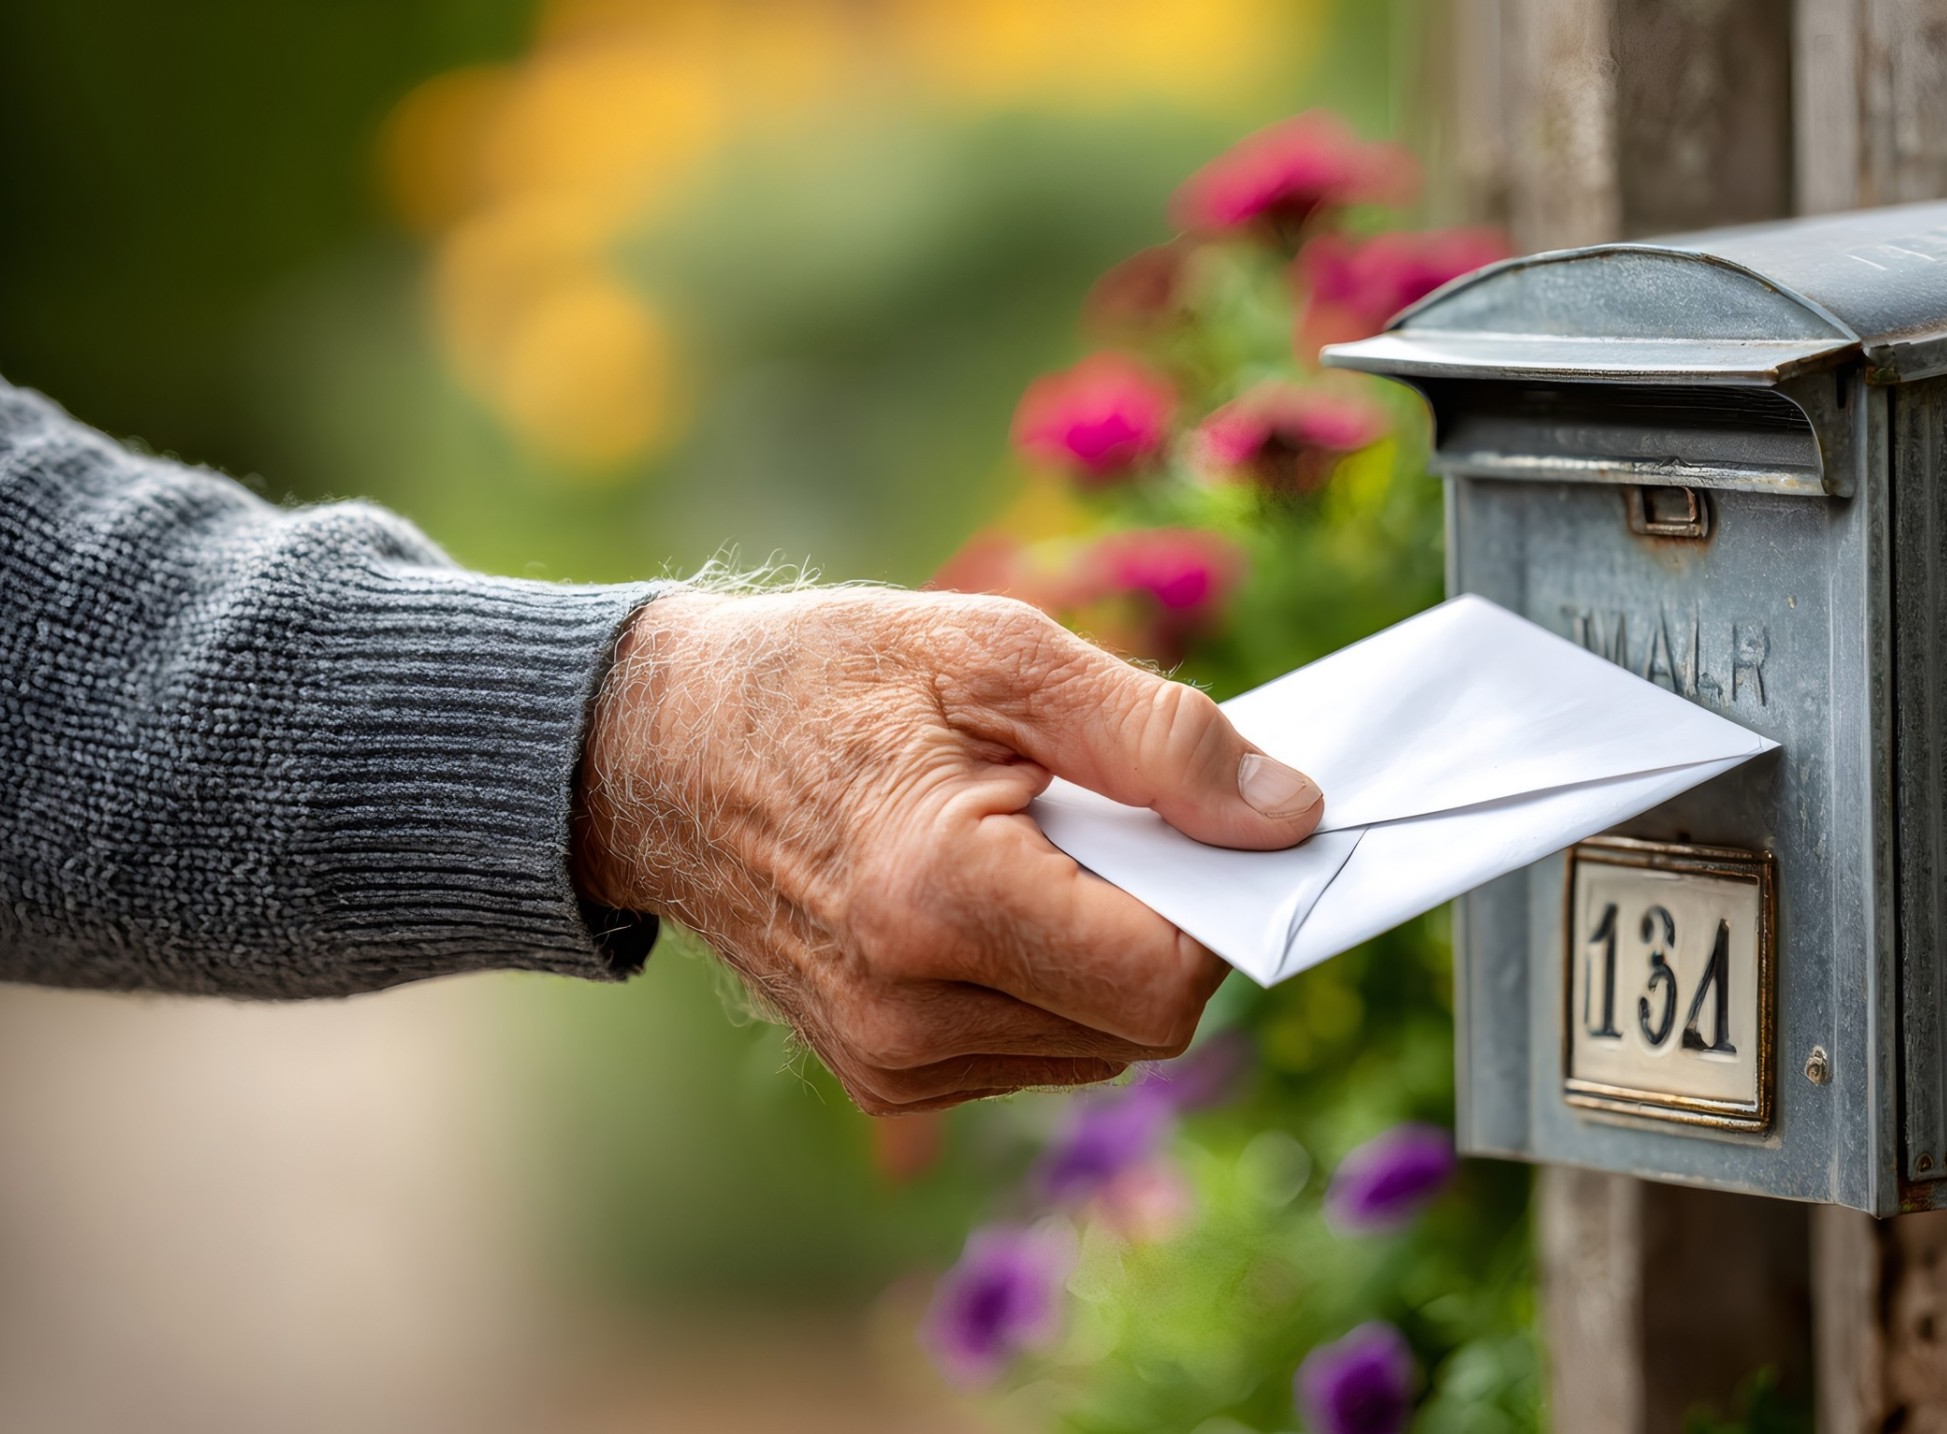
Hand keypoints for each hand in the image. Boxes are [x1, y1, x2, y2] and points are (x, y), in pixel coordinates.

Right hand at [570, 588, 1323, 1113]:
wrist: (656, 752)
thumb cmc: (830, 679)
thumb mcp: (1001, 652)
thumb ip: (1159, 740)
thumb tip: (1290, 817)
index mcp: (942, 898)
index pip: (1170, 976)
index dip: (1217, 898)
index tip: (1194, 817)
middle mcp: (913, 1008)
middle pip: (1148, 1021)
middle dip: (1163, 921)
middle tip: (1100, 816)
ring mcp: (893, 1060)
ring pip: (1102, 1043)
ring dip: (1104, 951)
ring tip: (1027, 847)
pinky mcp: (885, 1076)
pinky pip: (1041, 1050)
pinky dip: (1050, 977)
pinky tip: (989, 895)